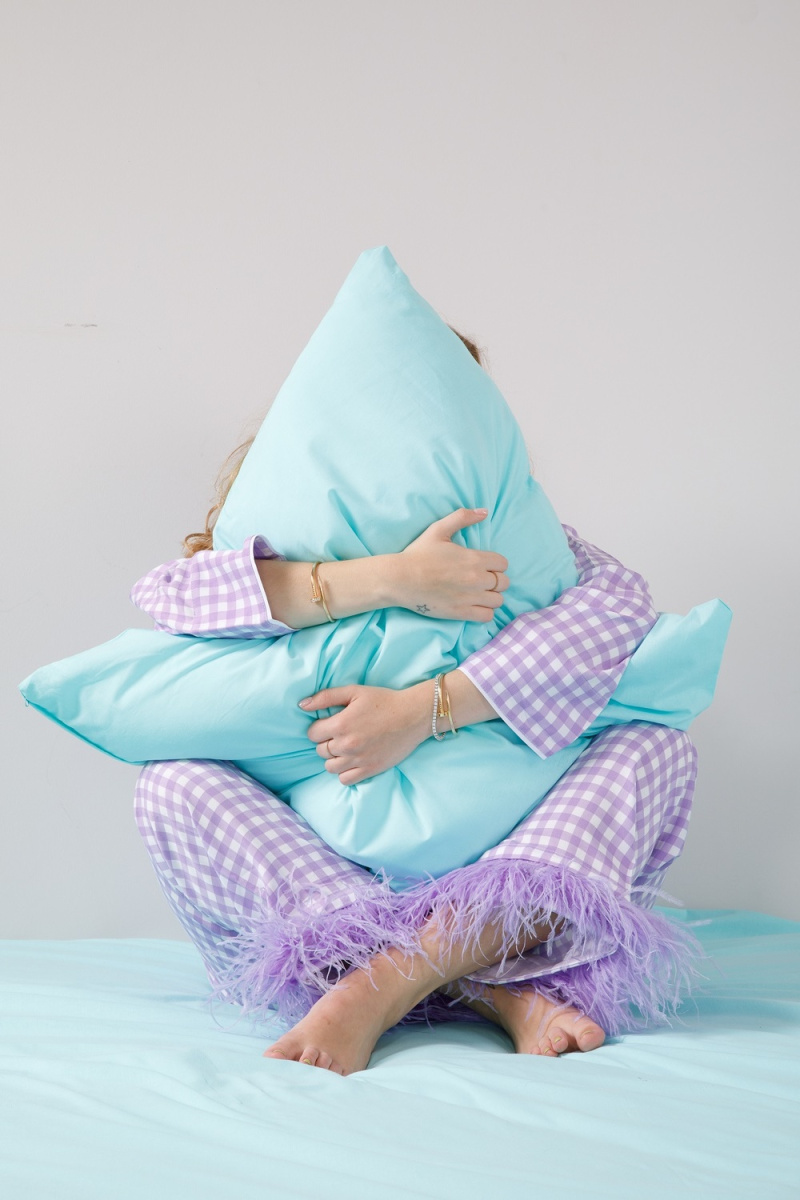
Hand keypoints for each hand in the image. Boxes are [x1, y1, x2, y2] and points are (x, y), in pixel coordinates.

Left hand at [300, 681, 431, 784]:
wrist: (414, 715)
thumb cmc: (384, 701)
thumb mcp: (354, 691)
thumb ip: (325, 697)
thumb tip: (302, 705)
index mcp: (341, 724)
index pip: (312, 734)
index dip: (319, 728)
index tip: (330, 724)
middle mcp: (347, 745)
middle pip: (320, 750)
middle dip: (326, 742)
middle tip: (341, 734)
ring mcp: (359, 759)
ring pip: (329, 767)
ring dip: (334, 758)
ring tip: (345, 748)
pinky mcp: (371, 769)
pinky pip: (345, 779)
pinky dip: (344, 772)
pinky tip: (352, 760)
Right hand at [391, 508, 509, 620]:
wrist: (400, 579)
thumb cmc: (418, 554)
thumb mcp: (438, 529)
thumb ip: (462, 517)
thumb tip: (484, 511)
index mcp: (474, 559)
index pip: (503, 564)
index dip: (496, 564)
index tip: (485, 566)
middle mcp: (476, 579)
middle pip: (504, 583)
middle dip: (496, 580)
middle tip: (482, 580)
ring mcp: (470, 598)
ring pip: (498, 601)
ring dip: (491, 597)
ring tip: (479, 594)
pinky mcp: (461, 613)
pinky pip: (487, 616)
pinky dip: (485, 611)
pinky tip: (475, 606)